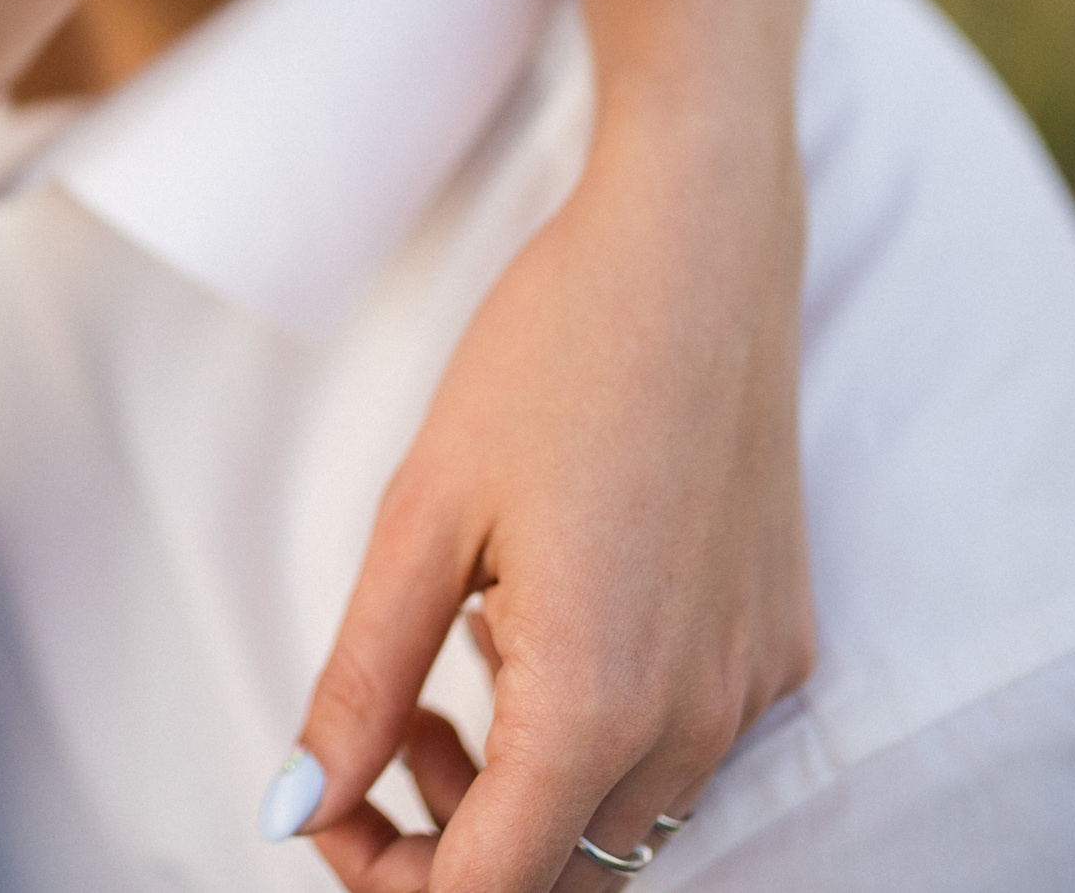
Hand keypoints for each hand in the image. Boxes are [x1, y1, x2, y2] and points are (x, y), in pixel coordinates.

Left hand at [291, 103, 813, 891]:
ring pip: (623, 825)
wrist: (695, 245)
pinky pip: (682, 751)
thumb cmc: (551, 357)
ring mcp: (751, 687)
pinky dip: (598, 734)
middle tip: (386, 732)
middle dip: (451, 844)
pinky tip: (548, 620)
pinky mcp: (780, 644)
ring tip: (462, 663)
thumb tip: (295, 809)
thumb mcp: (422, 519)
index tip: (328, 804)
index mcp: (596, 704)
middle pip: (561, 881)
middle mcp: (696, 722)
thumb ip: (359, 685)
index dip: (385, 880)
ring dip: (523, 793)